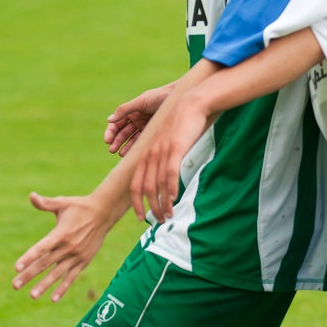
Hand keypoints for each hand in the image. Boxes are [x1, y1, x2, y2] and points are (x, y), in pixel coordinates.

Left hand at [13, 192, 110, 301]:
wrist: (104, 213)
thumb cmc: (79, 206)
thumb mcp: (62, 203)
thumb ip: (45, 203)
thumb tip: (31, 196)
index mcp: (60, 233)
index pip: (41, 248)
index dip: (28, 257)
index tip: (16, 267)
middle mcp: (68, 247)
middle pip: (45, 263)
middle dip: (29, 275)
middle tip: (14, 285)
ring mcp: (76, 256)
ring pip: (57, 273)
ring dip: (44, 285)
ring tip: (32, 296)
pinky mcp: (83, 261)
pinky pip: (71, 277)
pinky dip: (63, 288)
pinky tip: (53, 298)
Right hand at [104, 83, 175, 155]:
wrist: (178, 98)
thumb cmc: (159, 96)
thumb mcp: (140, 102)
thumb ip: (124, 110)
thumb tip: (109, 119)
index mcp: (131, 110)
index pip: (117, 123)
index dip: (111, 131)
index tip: (107, 140)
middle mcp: (136, 119)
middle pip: (122, 132)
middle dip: (116, 141)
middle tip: (111, 150)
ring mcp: (144, 126)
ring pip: (130, 138)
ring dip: (124, 146)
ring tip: (119, 154)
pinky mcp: (153, 132)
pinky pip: (142, 141)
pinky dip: (135, 147)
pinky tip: (130, 154)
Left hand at [130, 92, 211, 223]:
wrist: (192, 105)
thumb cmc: (182, 128)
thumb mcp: (168, 146)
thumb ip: (163, 162)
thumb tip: (165, 183)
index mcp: (145, 154)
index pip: (134, 184)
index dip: (136, 203)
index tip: (140, 218)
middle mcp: (150, 154)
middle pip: (144, 188)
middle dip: (150, 207)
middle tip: (159, 221)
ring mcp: (161, 151)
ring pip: (157, 183)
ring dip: (162, 202)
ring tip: (168, 215)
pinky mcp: (175, 148)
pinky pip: (170, 172)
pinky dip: (170, 187)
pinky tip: (173, 199)